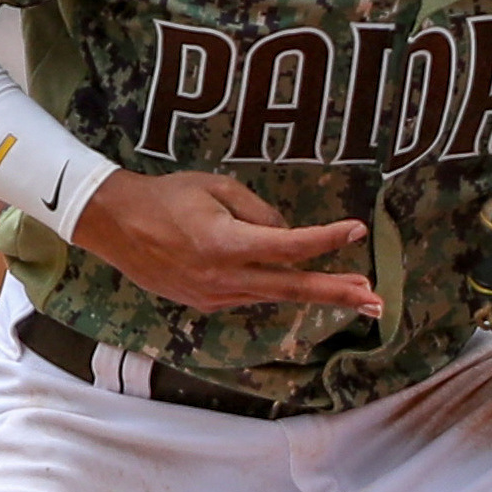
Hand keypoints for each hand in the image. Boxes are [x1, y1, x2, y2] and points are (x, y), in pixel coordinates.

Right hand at [74, 170, 377, 314]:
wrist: (116, 225)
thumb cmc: (167, 197)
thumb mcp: (217, 187)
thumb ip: (259, 212)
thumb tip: (287, 234)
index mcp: (226, 244)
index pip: (288, 247)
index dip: (325, 241)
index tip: (356, 230)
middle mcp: (224, 278)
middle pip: (292, 288)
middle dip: (337, 293)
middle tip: (376, 300)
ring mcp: (215, 296)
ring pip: (275, 295)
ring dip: (315, 293)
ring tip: (355, 291)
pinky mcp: (207, 304)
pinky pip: (252, 295)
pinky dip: (277, 288)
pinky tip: (299, 283)